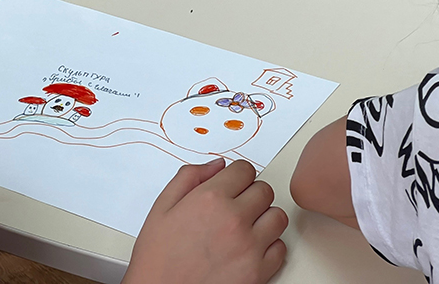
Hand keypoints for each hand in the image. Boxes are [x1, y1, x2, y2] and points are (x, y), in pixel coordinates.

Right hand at [123, 159, 287, 283]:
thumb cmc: (158, 257)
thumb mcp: (162, 207)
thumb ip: (189, 177)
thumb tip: (215, 166)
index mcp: (210, 199)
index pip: (245, 170)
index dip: (238, 174)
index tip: (233, 182)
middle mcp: (234, 220)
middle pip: (264, 190)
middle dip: (251, 193)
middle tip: (236, 205)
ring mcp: (249, 247)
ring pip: (277, 217)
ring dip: (264, 217)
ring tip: (245, 226)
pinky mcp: (259, 272)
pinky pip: (280, 248)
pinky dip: (269, 245)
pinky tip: (249, 247)